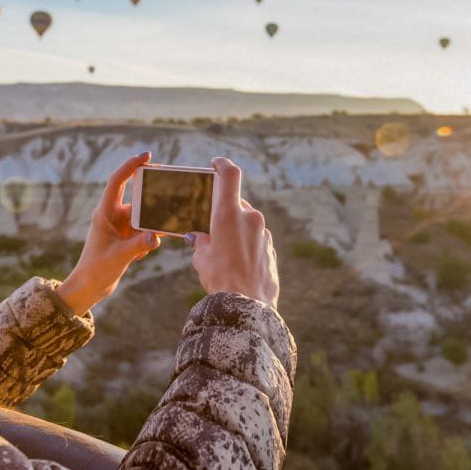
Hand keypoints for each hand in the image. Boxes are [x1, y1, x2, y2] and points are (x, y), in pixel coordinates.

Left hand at [57, 151, 160, 314]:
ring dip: (151, 226)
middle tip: (167, 197)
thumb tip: (157, 236)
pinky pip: (145, 231)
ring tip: (152, 237)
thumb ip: (138, 245)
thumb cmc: (96, 269)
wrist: (89, 287)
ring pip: (144, 217)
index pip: (118, 181)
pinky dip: (148, 240)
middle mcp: (113, 216)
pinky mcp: (127, 238)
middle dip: (151, 200)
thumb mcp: (118, 256)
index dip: (131, 166)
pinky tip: (140, 255)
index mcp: (105, 212)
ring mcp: (121, 227)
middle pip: (137, 198)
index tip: (148, 156)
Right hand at [187, 157, 279, 308]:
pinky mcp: (270, 249)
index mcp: (229, 214)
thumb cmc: (220, 279)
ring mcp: (263, 233)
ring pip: (246, 223)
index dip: (222, 164)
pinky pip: (255, 239)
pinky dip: (245, 244)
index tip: (215, 162)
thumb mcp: (201, 258)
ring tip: (222, 251)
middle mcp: (250, 218)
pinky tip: (236, 263)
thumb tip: (199, 237)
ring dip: (235, 230)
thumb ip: (201, 241)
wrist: (247, 306)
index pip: (229, 175)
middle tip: (211, 226)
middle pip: (236, 204)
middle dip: (223, 212)